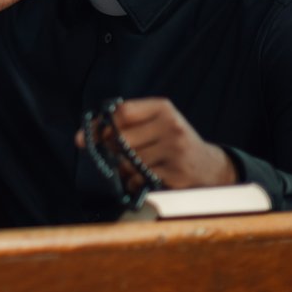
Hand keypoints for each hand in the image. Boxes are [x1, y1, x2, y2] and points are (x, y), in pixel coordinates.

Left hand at [75, 97, 237, 190]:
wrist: (209, 167)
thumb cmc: (171, 142)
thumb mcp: (154, 124)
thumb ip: (121, 125)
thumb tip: (81, 138)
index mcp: (163, 109)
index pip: (123, 112)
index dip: (101, 126)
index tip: (85, 138)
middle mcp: (172, 127)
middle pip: (123, 139)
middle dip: (112, 151)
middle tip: (114, 155)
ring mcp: (176, 151)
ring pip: (129, 162)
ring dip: (123, 169)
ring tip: (135, 167)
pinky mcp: (177, 174)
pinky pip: (140, 180)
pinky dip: (134, 182)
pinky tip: (143, 178)